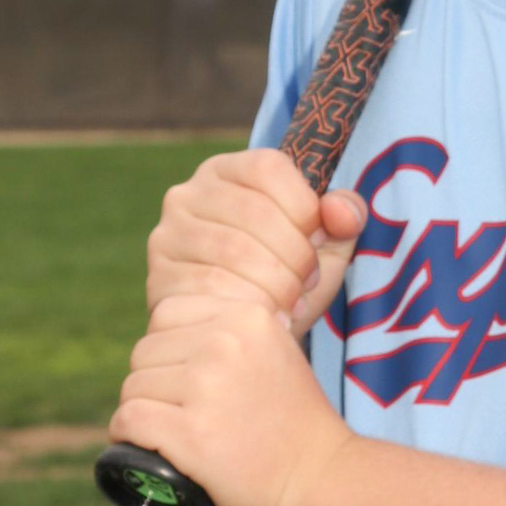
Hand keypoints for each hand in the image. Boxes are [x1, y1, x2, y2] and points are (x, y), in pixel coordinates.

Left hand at [112, 289, 351, 505]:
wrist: (319, 481)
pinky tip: (145, 446)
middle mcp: (225, 342)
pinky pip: (129, 420)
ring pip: (133, 387)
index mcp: (246, 316)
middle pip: (145, 352)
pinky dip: (126, 436)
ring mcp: (205, 387)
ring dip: (142, 411)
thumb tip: (174, 331)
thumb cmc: (294, 424)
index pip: (166, 314)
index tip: (187, 380)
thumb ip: (233, 331)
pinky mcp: (189, 432)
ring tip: (172, 433)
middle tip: (181, 414)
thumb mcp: (276, 352)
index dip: (168, 349)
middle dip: (153, 384)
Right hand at [147, 148, 365, 332]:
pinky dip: (250, 306)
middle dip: (295, 255)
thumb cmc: (285, 281)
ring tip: (291, 303)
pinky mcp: (160, 276)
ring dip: (277, 284)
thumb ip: (344, 219)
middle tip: (306, 283)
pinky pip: (211, 287)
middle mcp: (189, 193)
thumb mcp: (326, 247)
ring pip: (235, 250)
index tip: (316, 241)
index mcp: (230, 171)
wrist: (243, 338)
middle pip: (255, 211)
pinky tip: (267, 320)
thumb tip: (342, 212)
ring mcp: (169, 234)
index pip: (267, 168)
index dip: (303, 207)